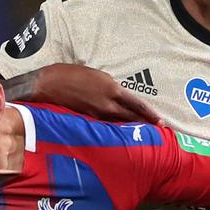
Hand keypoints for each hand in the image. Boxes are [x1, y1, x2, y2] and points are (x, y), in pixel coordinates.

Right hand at [33, 64, 162, 123]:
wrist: (49, 84)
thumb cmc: (71, 74)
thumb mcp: (97, 76)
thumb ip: (110, 88)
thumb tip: (116, 96)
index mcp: (113, 89)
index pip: (137, 105)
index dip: (150, 114)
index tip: (160, 121)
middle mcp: (108, 104)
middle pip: (132, 118)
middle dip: (145, 124)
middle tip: (157, 132)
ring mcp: (98, 115)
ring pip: (119, 124)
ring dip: (130, 129)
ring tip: (141, 134)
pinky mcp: (88, 121)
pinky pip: (105, 127)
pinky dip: (114, 130)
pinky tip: (118, 134)